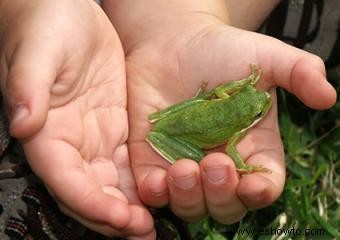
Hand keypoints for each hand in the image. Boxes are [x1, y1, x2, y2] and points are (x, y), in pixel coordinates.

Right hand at [0, 0, 154, 237]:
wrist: (67, 13)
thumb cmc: (47, 26)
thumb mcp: (38, 52)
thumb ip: (28, 87)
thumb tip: (22, 124)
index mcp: (47, 133)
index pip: (66, 179)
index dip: (91, 203)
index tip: (120, 218)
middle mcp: (71, 143)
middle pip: (91, 192)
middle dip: (114, 216)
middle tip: (144, 232)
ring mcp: (95, 137)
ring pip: (112, 184)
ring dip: (130, 207)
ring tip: (153, 225)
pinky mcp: (115, 127)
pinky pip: (129, 163)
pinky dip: (142, 182)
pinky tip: (161, 192)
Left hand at [104, 1, 335, 223]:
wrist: (173, 43)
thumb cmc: (221, 50)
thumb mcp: (265, 57)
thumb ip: (299, 73)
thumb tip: (328, 96)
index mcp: (252, 147)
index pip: (263, 184)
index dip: (260, 192)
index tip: (252, 185)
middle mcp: (220, 162)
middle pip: (226, 205)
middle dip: (222, 196)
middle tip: (215, 164)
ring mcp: (185, 164)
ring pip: (191, 205)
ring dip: (189, 197)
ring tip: (183, 169)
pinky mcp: (153, 161)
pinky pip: (155, 191)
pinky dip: (156, 194)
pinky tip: (155, 181)